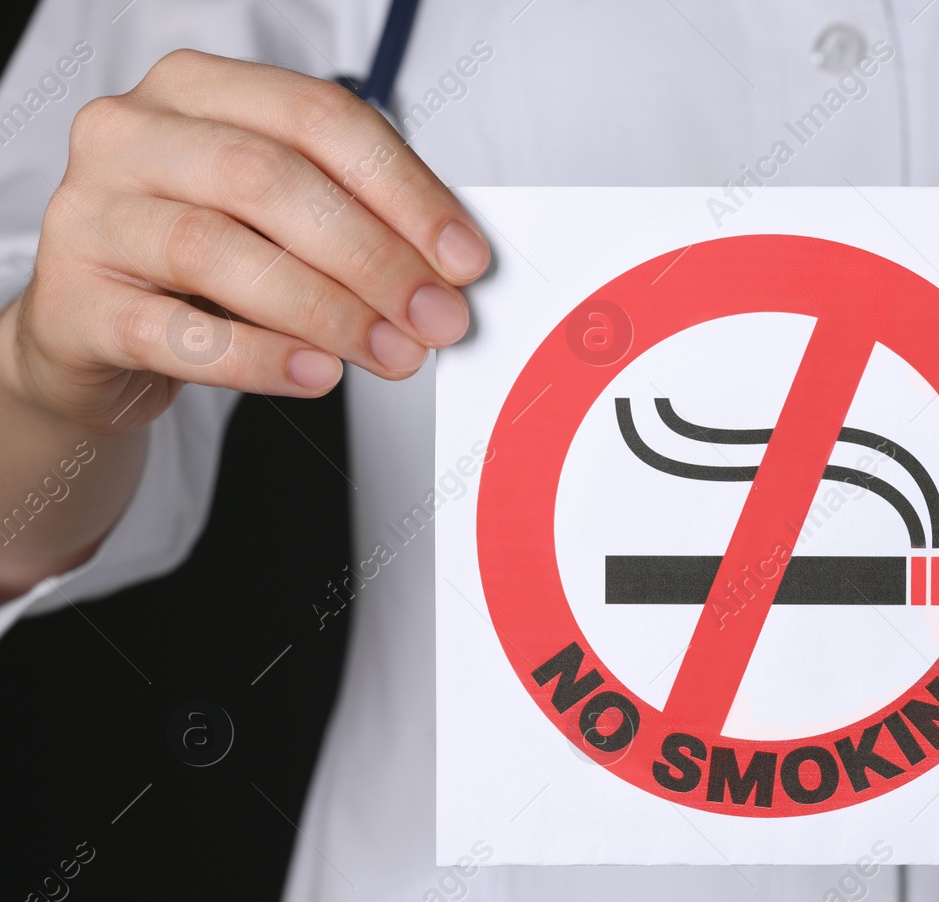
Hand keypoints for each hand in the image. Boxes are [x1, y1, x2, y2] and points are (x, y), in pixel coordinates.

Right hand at [0, 49, 488, 432]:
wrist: (98, 330)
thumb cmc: (204, 263)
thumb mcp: (282, 221)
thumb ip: (357, 222)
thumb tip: (449, 272)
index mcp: (199, 90)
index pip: (320, 118)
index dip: (405, 190)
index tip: (464, 259)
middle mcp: (134, 134)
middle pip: (268, 179)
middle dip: (373, 256)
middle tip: (436, 318)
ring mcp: (93, 214)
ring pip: (218, 249)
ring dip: (327, 310)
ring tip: (392, 354)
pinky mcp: (73, 303)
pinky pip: (175, 332)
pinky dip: (258, 357)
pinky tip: (317, 374)